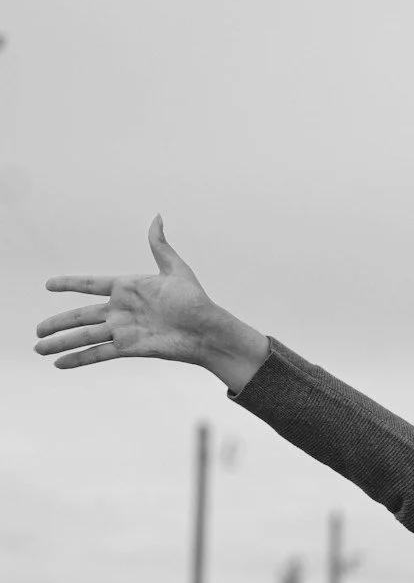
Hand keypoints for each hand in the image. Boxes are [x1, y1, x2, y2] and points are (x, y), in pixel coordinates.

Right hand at [34, 215, 268, 390]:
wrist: (207, 330)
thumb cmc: (195, 300)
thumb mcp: (175, 269)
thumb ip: (160, 245)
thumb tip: (157, 218)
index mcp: (128, 288)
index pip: (91, 285)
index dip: (69, 284)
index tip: (49, 285)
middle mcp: (120, 310)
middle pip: (80, 316)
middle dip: (57, 323)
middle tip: (37, 330)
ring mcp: (122, 330)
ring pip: (83, 336)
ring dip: (60, 343)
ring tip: (38, 348)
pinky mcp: (128, 348)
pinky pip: (98, 353)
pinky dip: (78, 359)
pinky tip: (60, 364)